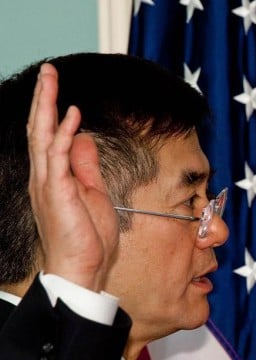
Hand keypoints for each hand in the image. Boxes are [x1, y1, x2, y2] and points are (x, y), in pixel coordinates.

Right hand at [27, 63, 117, 291]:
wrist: (81, 269)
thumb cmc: (88, 240)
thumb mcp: (93, 195)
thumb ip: (86, 167)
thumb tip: (83, 140)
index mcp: (53, 178)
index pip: (47, 137)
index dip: (51, 111)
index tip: (58, 90)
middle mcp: (45, 177)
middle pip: (38, 129)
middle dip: (43, 98)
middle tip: (48, 70)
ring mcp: (48, 184)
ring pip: (42, 135)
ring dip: (47, 105)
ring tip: (51, 78)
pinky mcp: (57, 192)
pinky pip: (56, 156)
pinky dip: (62, 133)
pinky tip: (70, 115)